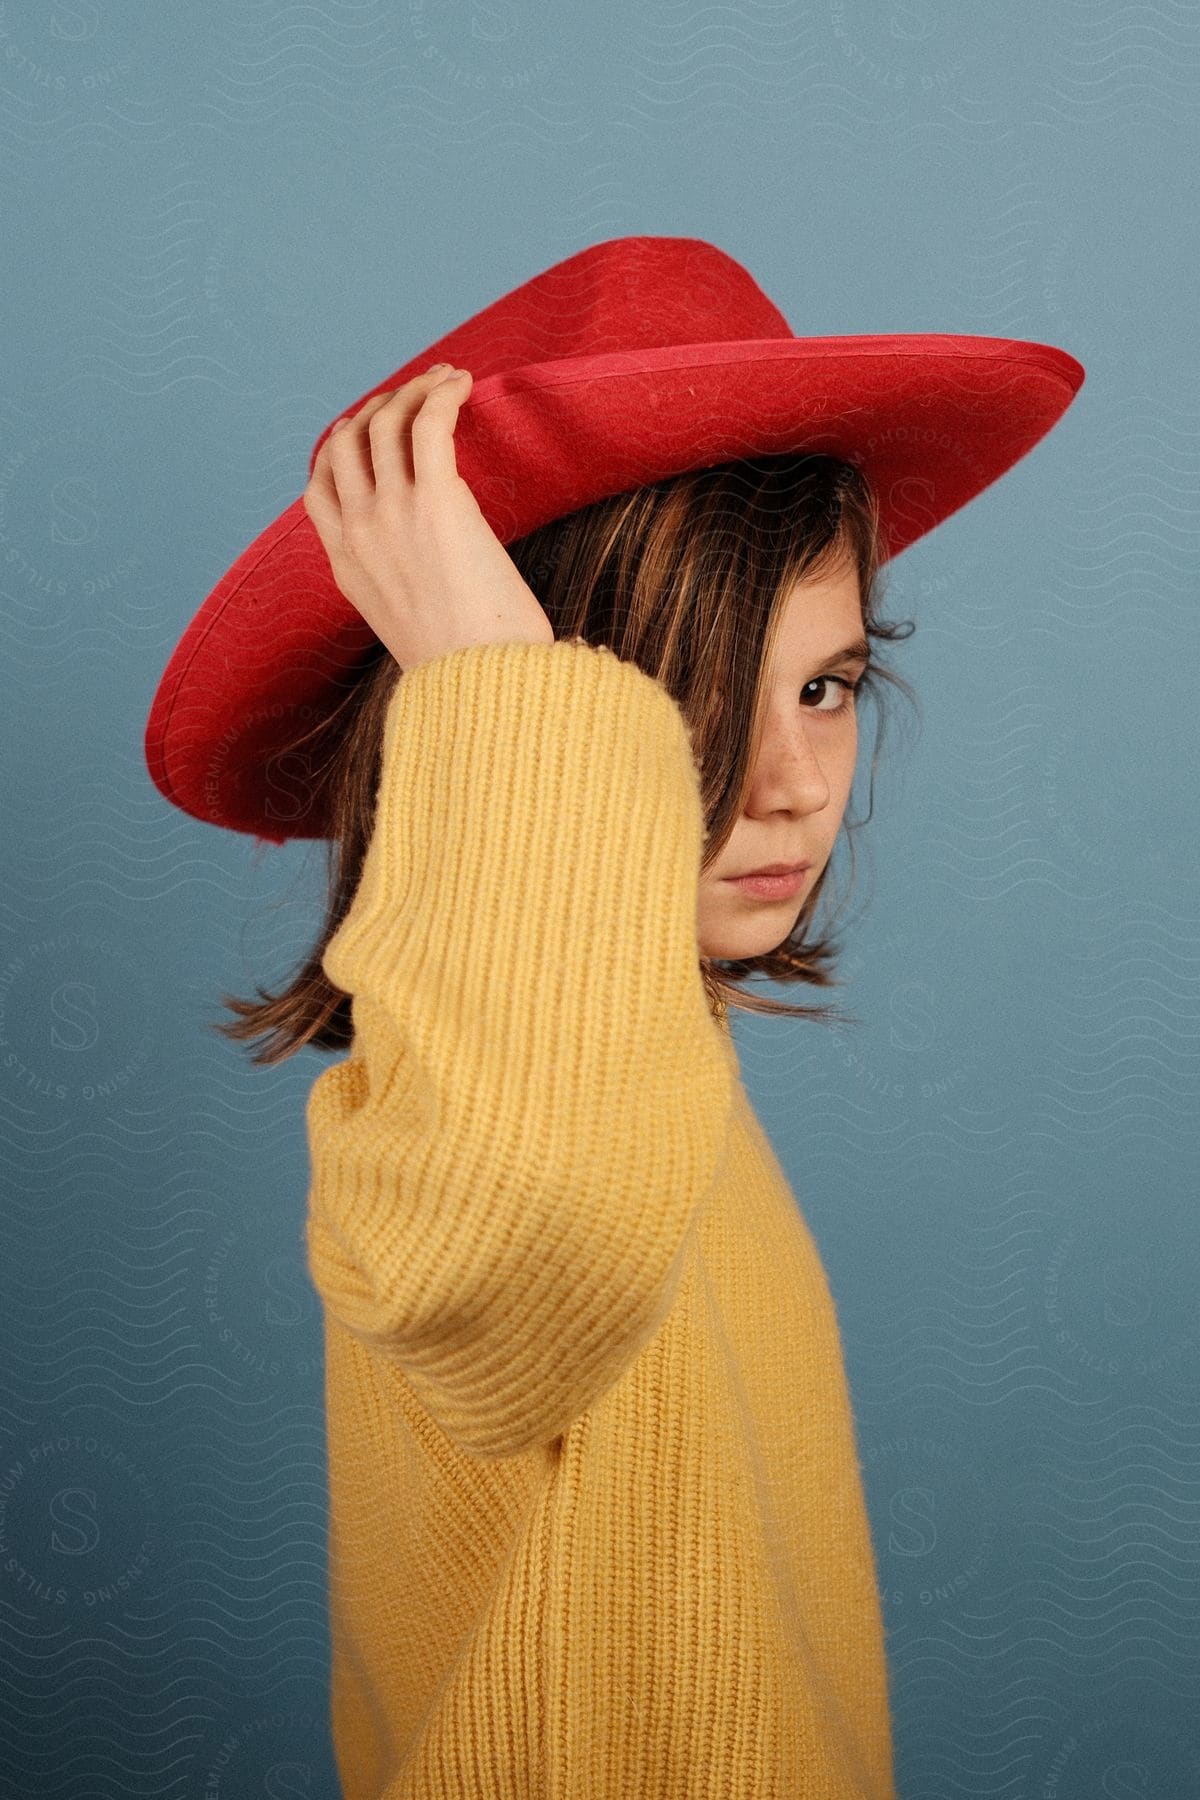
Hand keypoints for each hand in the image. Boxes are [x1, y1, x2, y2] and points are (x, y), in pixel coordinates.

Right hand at [303, 364, 554, 670]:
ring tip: (447, 380)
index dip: (341, 446)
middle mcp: (359, 534)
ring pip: (386, 424)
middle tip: (414, 393)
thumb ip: (404, 585)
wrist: (483, 689)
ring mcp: (393, 516)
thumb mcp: (411, 626)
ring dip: (415, 390)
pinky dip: (442, 393)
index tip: (371, 428)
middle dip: (378, 407)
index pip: (320, 487)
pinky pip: (429, 424)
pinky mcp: (438, 502)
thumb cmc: (467, 670)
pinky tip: (463, 382)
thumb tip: (434, 565)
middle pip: (347, 442)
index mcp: (347, 567)